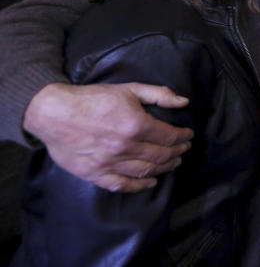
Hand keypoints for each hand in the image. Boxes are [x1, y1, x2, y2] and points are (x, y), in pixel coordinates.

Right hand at [23, 82, 193, 192]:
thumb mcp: (129, 89)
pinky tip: (151, 182)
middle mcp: (124, 147)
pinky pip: (122, 185)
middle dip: (177, 152)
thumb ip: (159, 95)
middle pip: (161, 155)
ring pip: (145, 171)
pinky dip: (139, 186)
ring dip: (164, 168)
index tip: (188, 135)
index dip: (183, 137)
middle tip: (184, 149)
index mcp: (135, 125)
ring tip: (173, 162)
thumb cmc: (92, 99)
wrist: (54, 113)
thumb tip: (184, 102)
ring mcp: (109, 163)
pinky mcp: (94, 174)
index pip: (169, 136)